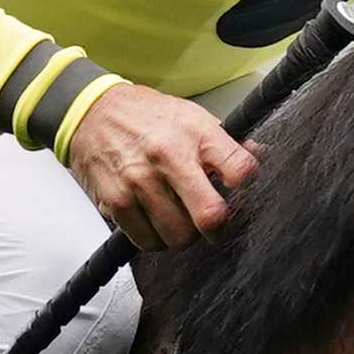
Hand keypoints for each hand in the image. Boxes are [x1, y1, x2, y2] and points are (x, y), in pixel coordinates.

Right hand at [67, 82, 256, 249]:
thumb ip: (227, 144)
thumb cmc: (146, 115)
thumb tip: (263, 157)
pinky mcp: (116, 201)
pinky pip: (147, 241)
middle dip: (217, 230)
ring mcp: (140, 182)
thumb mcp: (193, 117)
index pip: (241, 172)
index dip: (249, 191)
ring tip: (178, 219)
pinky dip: (155, 239)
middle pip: (210, 216)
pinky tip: (154, 221)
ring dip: (183, 236)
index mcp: (195, 134)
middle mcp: (168, 157)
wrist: (90, 111)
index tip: (241, 197)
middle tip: (213, 226)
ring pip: (178, 237)